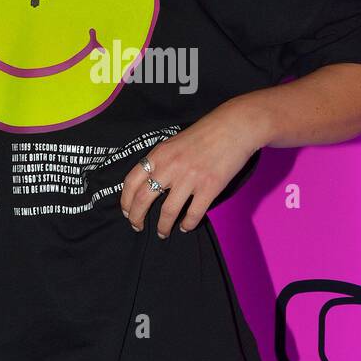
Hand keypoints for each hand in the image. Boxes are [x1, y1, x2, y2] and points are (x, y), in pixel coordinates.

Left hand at [120, 98, 260, 238]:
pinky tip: (186, 227)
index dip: (126, 201)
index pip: (131, 181)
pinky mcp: (209, 187)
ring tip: (162, 233)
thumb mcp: (174, 142)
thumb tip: (151, 181)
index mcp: (159, 154)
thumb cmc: (206, 132)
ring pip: (167, 212)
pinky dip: (188, 225)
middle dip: (137, 218)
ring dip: (162, 227)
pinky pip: (193, 214)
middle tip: (137, 227)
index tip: (127, 212)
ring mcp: (189, 178)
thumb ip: (161, 160)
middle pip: (143, 199)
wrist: (235, 126)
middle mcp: (170, 167)